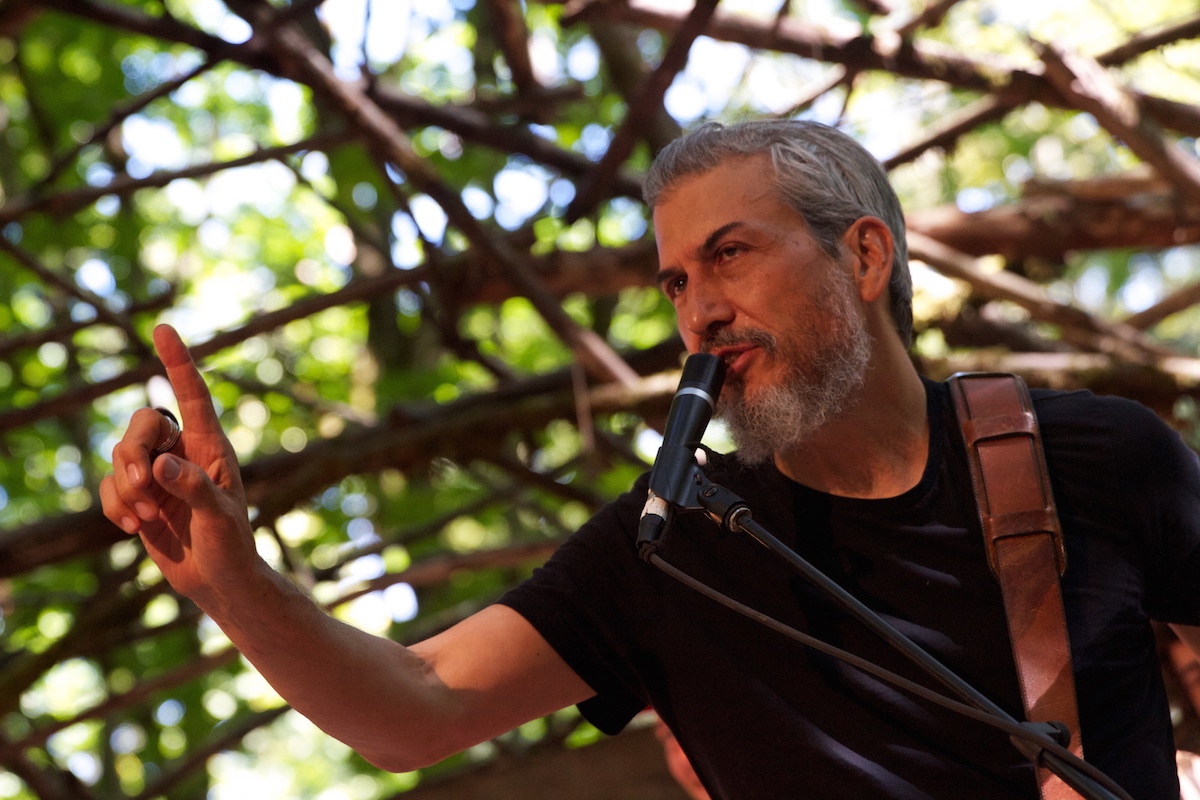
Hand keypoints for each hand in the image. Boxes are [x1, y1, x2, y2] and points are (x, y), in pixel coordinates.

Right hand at [100, 324, 259, 606]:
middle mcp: (183, 452)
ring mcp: (158, 474)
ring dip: (125, 487)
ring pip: (120, 455)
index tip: (163, 329)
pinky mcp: (138, 497)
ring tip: (144, 519)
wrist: (218, 581)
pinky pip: (110, 487)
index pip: (192, 395)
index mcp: (212, 447)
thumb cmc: (231, 546)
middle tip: (143, 486)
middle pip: (141, 424)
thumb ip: (196, 489)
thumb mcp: (220, 518)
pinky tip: (135, 529)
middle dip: (132, 451)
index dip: (178, 362)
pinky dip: (116, 506)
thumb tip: (162, 466)